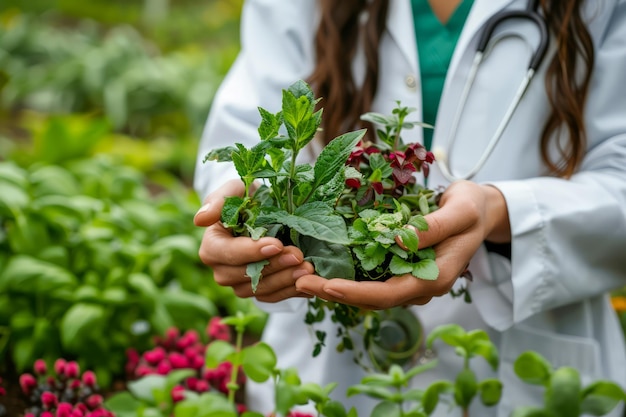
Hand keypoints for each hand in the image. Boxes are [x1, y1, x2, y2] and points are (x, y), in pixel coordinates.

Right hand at [194, 179, 314, 302]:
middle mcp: (222, 270)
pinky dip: (291, 291)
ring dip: (285, 280)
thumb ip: (218, 201)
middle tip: (298, 256)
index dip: (252, 251)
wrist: (266, 211)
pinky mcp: (258, 292)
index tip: (277, 244)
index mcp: (212, 247)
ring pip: (260, 290)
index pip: (228, 254)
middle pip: (245, 275)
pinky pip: (273, 297)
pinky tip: (307, 281)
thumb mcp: (234, 191)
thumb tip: (199, 220)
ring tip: (307, 268)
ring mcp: (239, 284)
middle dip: (274, 266)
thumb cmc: (248, 198)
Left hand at [295, 180, 509, 308]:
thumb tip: (395, 241)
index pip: (391, 294)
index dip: (358, 293)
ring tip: (304, 278)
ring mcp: (411, 279)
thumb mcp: (460, 211)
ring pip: (370, 293)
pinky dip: (349, 277)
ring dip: (337, 288)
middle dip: (336, 293)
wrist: (481, 212)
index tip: (328, 287)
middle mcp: (421, 285)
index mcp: (436, 277)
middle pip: (373, 299)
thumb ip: (433, 227)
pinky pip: (373, 280)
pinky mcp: (403, 270)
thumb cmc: (472, 209)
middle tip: (301, 283)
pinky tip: (326, 268)